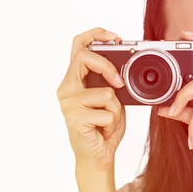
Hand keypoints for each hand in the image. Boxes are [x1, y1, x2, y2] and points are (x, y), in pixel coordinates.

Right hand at [57, 27, 126, 169]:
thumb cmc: (104, 127)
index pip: (78, 46)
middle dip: (108, 67)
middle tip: (120, 83)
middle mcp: (67, 89)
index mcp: (74, 80)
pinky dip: (113, 123)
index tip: (115, 37)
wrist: (97, 156)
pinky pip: (107, 113)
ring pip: (105, 92)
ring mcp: (68, 104)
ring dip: (116, 109)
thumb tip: (125, 67)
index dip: (95, 35)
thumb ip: (112, 82)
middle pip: (84, 58)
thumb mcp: (112, 99)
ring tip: (107, 121)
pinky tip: (103, 130)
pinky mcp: (75, 119)